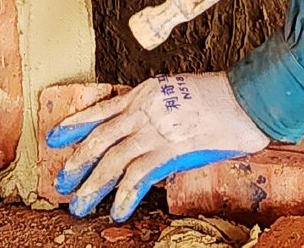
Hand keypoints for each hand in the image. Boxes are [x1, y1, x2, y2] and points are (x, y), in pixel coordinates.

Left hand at [47, 73, 268, 221]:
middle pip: (99, 138)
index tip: (55, 137)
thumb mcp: (181, 92)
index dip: (74, 125)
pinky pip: (139, 175)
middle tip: (61, 181)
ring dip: (92, 186)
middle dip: (76, 162)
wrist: (248, 97)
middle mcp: (144, 109)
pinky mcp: (171, 149)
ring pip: (111, 160)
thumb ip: (158, 110)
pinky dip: (125, 196)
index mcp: (145, 92)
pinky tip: (118, 211)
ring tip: (79, 204)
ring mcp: (156, 129)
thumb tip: (146, 134)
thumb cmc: (223, 96)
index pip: (101, 110)